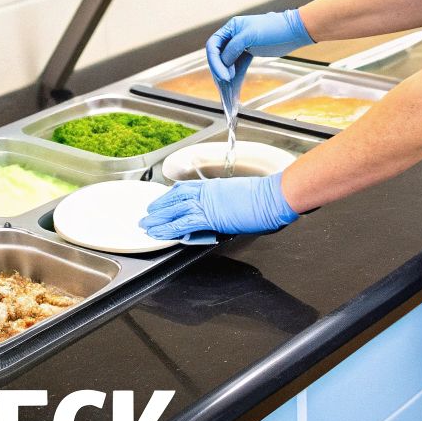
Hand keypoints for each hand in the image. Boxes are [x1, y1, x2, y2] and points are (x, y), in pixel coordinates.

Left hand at [140, 173, 300, 239]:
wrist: (274, 197)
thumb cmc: (265, 198)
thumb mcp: (240, 198)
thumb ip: (227, 205)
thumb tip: (224, 216)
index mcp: (214, 187)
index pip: (185, 189)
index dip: (170, 197)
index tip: (162, 201)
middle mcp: (208, 193)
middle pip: (176, 199)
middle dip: (160, 208)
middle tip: (147, 215)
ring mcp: (208, 203)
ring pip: (175, 210)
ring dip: (159, 219)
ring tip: (147, 225)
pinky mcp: (210, 216)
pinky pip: (183, 223)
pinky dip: (169, 228)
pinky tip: (160, 233)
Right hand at [204, 9, 312, 108]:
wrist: (293, 31)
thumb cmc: (274, 28)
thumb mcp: (251, 35)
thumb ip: (234, 47)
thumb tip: (223, 62)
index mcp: (231, 28)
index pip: (213, 46)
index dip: (215, 62)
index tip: (222, 76)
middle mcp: (233, 37)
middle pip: (219, 57)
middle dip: (220, 72)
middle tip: (225, 85)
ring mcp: (241, 47)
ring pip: (229, 65)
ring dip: (228, 79)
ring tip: (228, 94)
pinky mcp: (249, 55)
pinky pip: (239, 68)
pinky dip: (237, 78)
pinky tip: (235, 90)